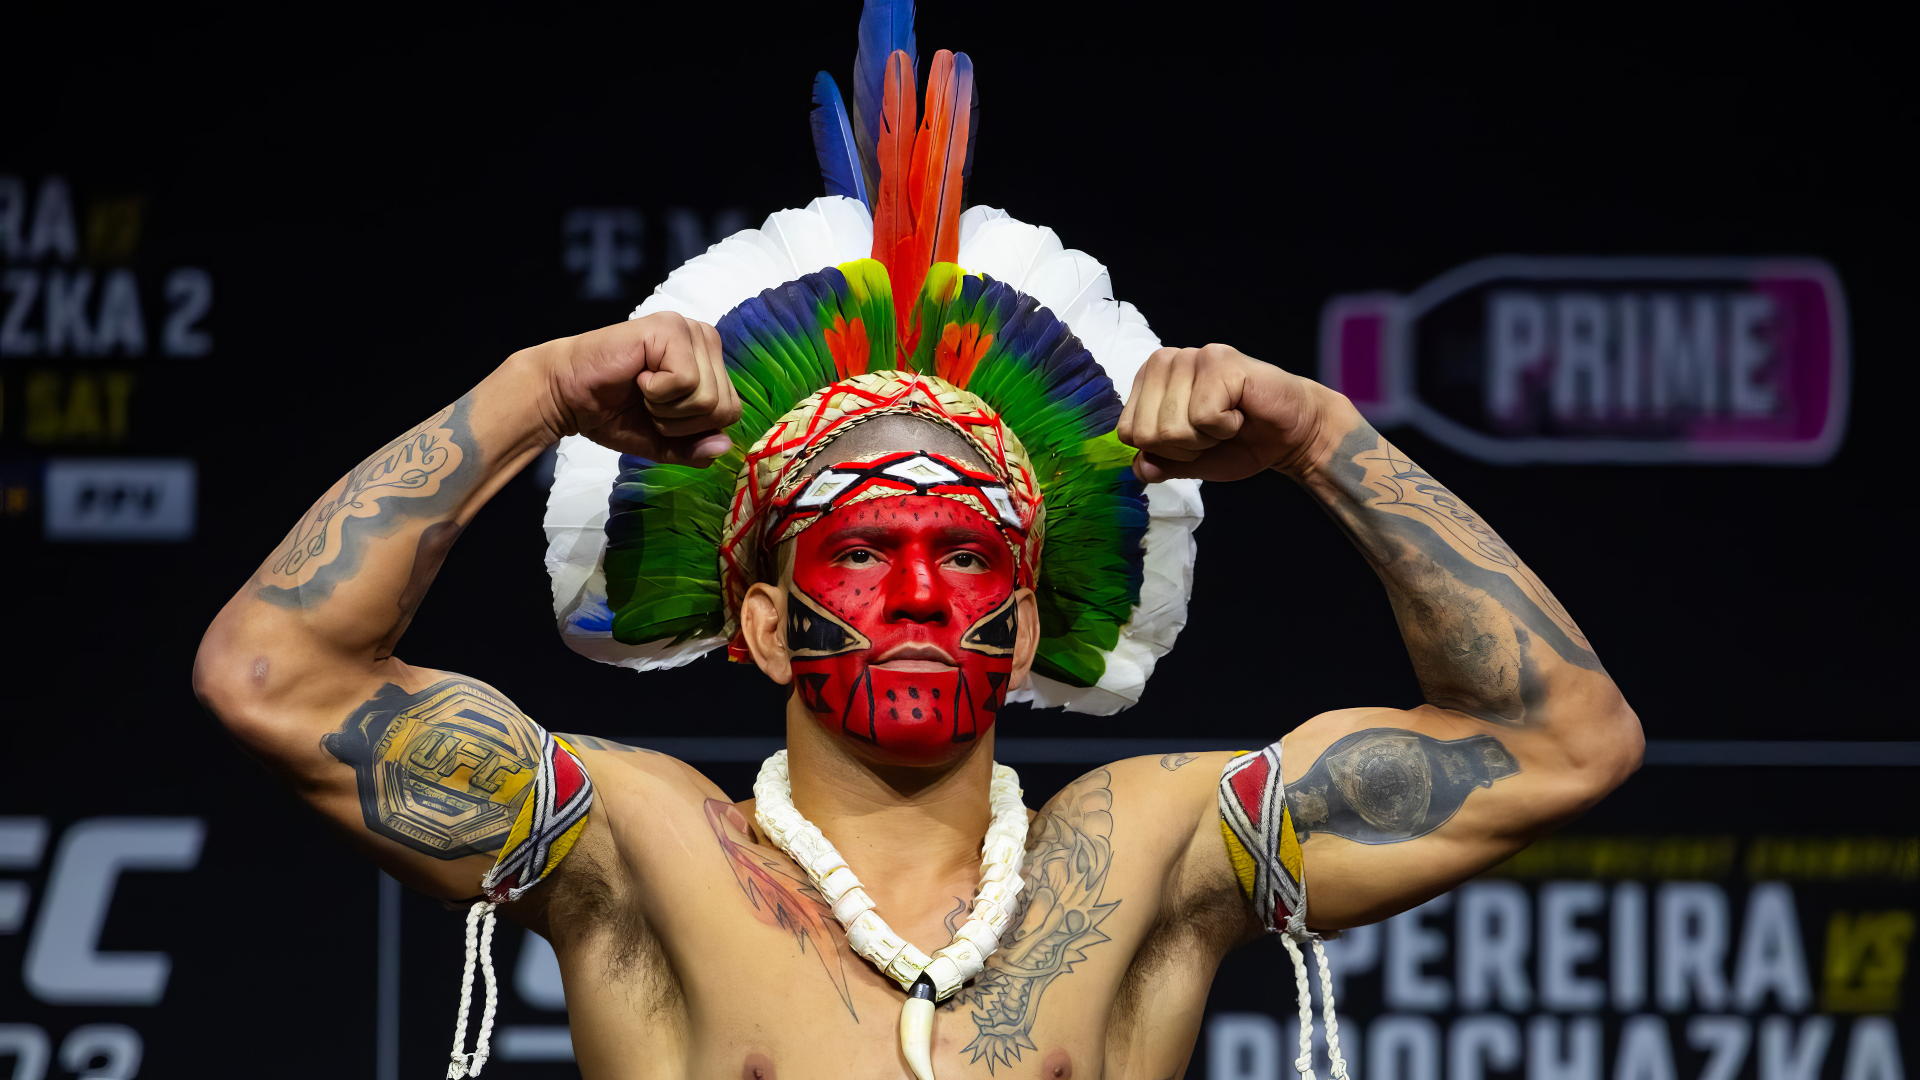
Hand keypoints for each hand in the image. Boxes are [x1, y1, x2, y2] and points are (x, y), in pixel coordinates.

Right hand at [544, 312, 743, 465]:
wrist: (568, 396)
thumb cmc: (613, 412)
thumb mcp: (663, 442)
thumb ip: (696, 448)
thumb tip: (724, 445)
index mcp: (709, 361)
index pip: (731, 411)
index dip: (692, 429)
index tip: (658, 414)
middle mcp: (705, 338)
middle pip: (723, 407)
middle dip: (680, 422)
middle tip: (647, 403)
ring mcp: (689, 330)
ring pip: (707, 397)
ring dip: (667, 409)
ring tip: (642, 390)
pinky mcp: (670, 328)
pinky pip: (686, 381)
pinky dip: (657, 393)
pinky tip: (638, 378)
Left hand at [1116, 344, 1343, 481]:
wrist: (1289, 436)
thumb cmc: (1239, 442)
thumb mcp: (1189, 461)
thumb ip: (1160, 463)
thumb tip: (1139, 467)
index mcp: (1149, 381)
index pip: (1128, 432)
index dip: (1163, 451)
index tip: (1194, 438)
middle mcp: (1165, 361)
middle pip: (1147, 432)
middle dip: (1184, 447)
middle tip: (1213, 431)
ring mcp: (1192, 356)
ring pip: (1172, 426)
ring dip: (1205, 437)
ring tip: (1227, 420)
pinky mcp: (1220, 360)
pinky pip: (1203, 416)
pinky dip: (1225, 427)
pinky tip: (1240, 412)